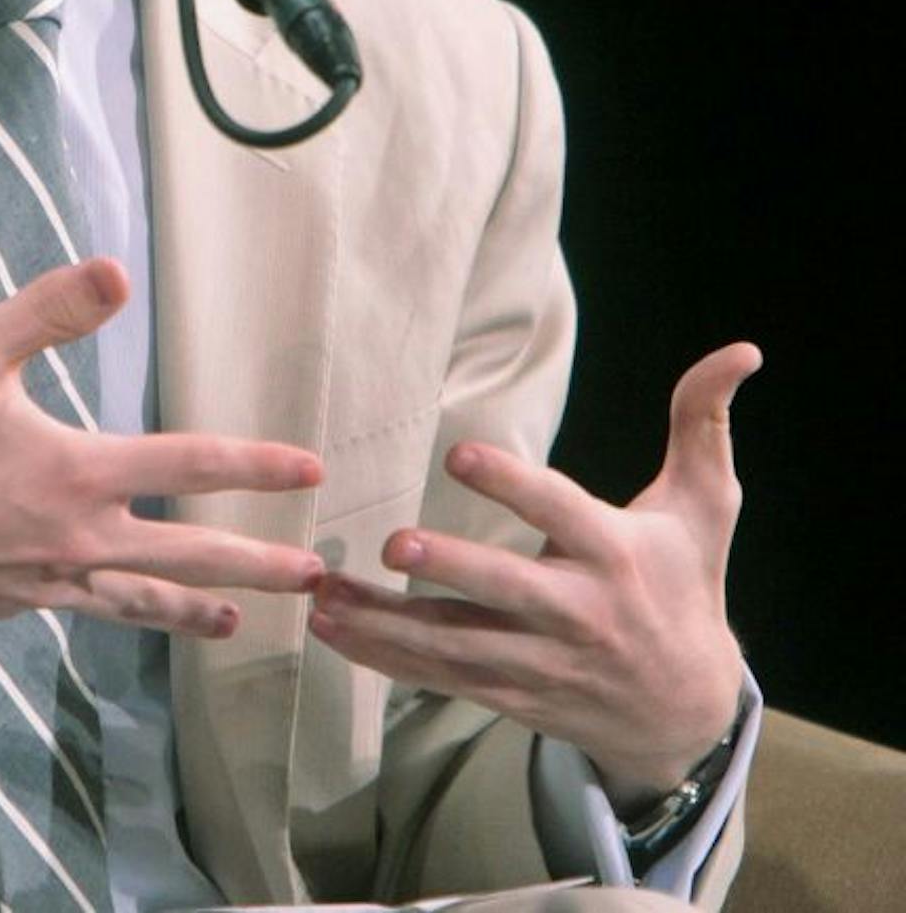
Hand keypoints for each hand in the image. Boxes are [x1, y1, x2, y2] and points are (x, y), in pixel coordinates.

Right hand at [0, 257, 325, 636]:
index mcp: (75, 470)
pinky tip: (147, 614)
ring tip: (252, 618)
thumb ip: (48, 312)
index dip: (255, 464)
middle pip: (191, 553)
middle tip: (318, 573)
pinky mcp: (18, 604)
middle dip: (260, 561)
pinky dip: (138, 616)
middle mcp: (76, 535)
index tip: (309, 468)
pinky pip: (96, 611)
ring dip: (207, 607)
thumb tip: (117, 273)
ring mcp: (49, 579)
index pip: (188, 464)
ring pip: (148, 599)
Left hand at [308, 343, 759, 803]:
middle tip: (394, 544)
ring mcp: (545, 661)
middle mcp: (579, 612)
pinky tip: (331, 629)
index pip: (561, 512)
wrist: (688, 712)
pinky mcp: (515, 695)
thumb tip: (739, 350)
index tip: (458, 452)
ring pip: (461, 645)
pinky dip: (386, 658)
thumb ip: (703, 424)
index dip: (512, 484)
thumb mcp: (706, 507)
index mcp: (616, 554)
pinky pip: (444, 678)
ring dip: (389, 624)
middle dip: (452, 569)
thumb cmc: (685, 584)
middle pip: (508, 590)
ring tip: (324, 596)